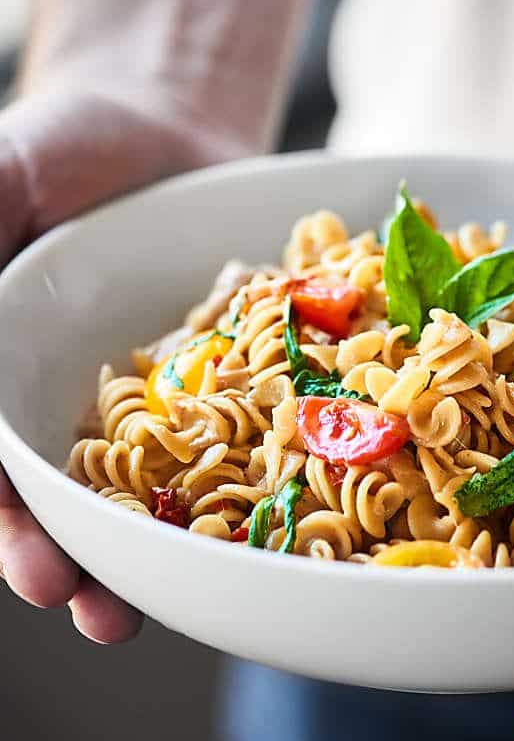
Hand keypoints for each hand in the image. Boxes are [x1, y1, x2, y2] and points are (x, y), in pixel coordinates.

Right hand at [0, 0, 304, 641]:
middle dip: (77, 561)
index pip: (1, 471)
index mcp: (11, 378)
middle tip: (98, 616)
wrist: (164, 124)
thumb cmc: (60, 150)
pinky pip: (234, 441)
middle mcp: (76, 408)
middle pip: (69, 504)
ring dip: (157, 552)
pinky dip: (244, 484)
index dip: (12, 526)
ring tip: (167, 601)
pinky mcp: (226, 384)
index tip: (38, 573)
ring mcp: (155, 404)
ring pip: (149, 493)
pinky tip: (261, 524)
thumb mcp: (0, 185)